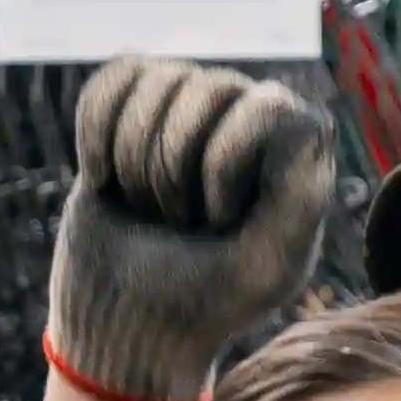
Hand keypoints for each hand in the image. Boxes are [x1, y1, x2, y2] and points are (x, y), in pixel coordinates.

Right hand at [47, 56, 342, 400]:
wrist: (126, 323)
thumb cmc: (206, 301)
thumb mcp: (269, 266)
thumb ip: (301, 197)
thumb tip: (305, 117)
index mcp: (294, 150)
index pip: (268, 106)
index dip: (225, 163)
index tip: (218, 223)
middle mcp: (249, 113)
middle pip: (209, 89)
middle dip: (174, 169)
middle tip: (178, 223)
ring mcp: (191, 104)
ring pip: (158, 80)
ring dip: (134, 159)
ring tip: (147, 206)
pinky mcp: (133, 105)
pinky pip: (111, 78)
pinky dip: (95, 135)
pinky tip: (105, 181)